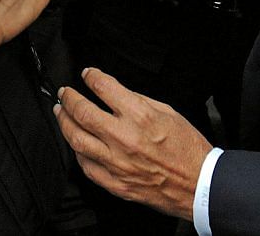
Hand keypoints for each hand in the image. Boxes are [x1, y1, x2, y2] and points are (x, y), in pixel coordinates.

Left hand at [55, 68, 210, 220]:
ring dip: (65, 123)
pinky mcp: (115, 183)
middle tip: (65, 93)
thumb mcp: (167, 112)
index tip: (87, 74)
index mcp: (140, 116)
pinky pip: (86, 166)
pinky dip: (78, 153)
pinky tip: (77, 144)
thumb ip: (138, 101)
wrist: (198, 184)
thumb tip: (114, 95)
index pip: (104, 88)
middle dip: (69, 99)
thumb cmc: (187, 148)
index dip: (91, 77)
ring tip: (61, 113)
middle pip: (82, 113)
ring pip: (77, 140)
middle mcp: (125, 138)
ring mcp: (117, 163)